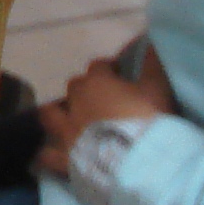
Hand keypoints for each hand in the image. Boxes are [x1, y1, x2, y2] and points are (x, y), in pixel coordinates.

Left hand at [34, 61, 171, 176]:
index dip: (108, 68)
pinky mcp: (64, 157)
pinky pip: (46, 155)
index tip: (118, 72)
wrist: (138, 162)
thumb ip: (152, 66)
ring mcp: (67, 130)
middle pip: (75, 87)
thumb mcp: (157, 90)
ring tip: (66, 118)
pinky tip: (49, 155)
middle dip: (84, 90)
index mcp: (98, 83)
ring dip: (56, 113)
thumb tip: (151, 42)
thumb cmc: (149, 121)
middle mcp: (76, 102)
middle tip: (99, 98)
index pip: (99, 66)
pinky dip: (47, 154)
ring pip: (50, 113)